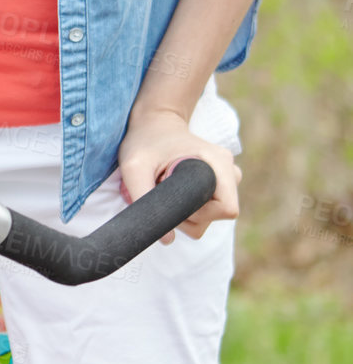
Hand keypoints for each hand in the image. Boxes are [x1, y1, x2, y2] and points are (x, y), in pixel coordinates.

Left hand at [117, 107, 240, 243]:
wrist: (154, 123)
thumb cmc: (144, 140)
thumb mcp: (134, 167)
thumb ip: (144, 198)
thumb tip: (168, 240)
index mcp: (218, 162)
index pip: (227, 208)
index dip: (201, 215)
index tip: (176, 200)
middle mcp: (229, 170)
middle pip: (218, 215)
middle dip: (189, 214)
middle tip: (165, 191)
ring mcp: (227, 177)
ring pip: (212, 215)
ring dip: (187, 212)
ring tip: (167, 186)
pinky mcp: (219, 183)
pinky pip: (208, 209)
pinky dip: (189, 207)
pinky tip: (175, 189)